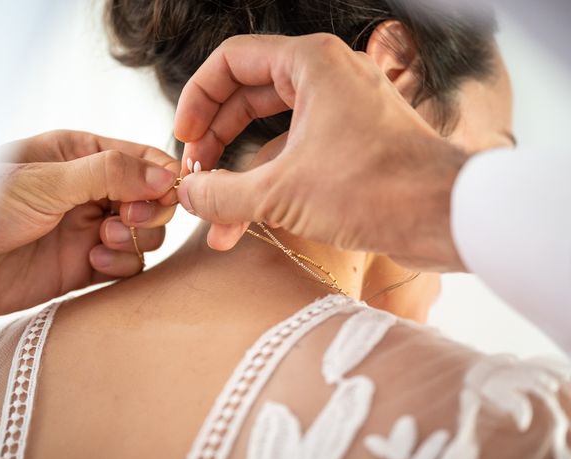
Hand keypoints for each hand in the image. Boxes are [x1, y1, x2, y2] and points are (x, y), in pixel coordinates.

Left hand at [0, 130, 178, 318]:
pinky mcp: (87, 266)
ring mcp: (91, 229)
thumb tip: (167, 177)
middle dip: (149, 211)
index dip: (163, 178)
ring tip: (101, 242)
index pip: (144, 160)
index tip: (165, 195)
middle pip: (153, 199)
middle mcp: (92, 191)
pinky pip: (128, 265)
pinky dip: (121, 265)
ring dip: (134, 239)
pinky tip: (92, 263)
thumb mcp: (46, 181)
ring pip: (146, 233)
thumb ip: (109, 174)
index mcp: (82, 156)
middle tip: (125, 218)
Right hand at [173, 34, 467, 270]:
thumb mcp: (282, 193)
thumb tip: (186, 195)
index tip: (183, 139)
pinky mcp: (351, 148)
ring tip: (213, 217)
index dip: (198, 99)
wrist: (448, 219)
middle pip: (247, 97)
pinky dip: (269, 187)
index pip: (232, 62)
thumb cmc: (377, 189)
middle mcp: (327, 80)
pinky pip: (297, 158)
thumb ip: (222, 193)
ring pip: (271, 135)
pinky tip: (244, 225)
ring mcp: (342, 114)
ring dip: (239, 176)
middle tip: (194, 174)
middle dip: (215, 140)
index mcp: (311, 65)